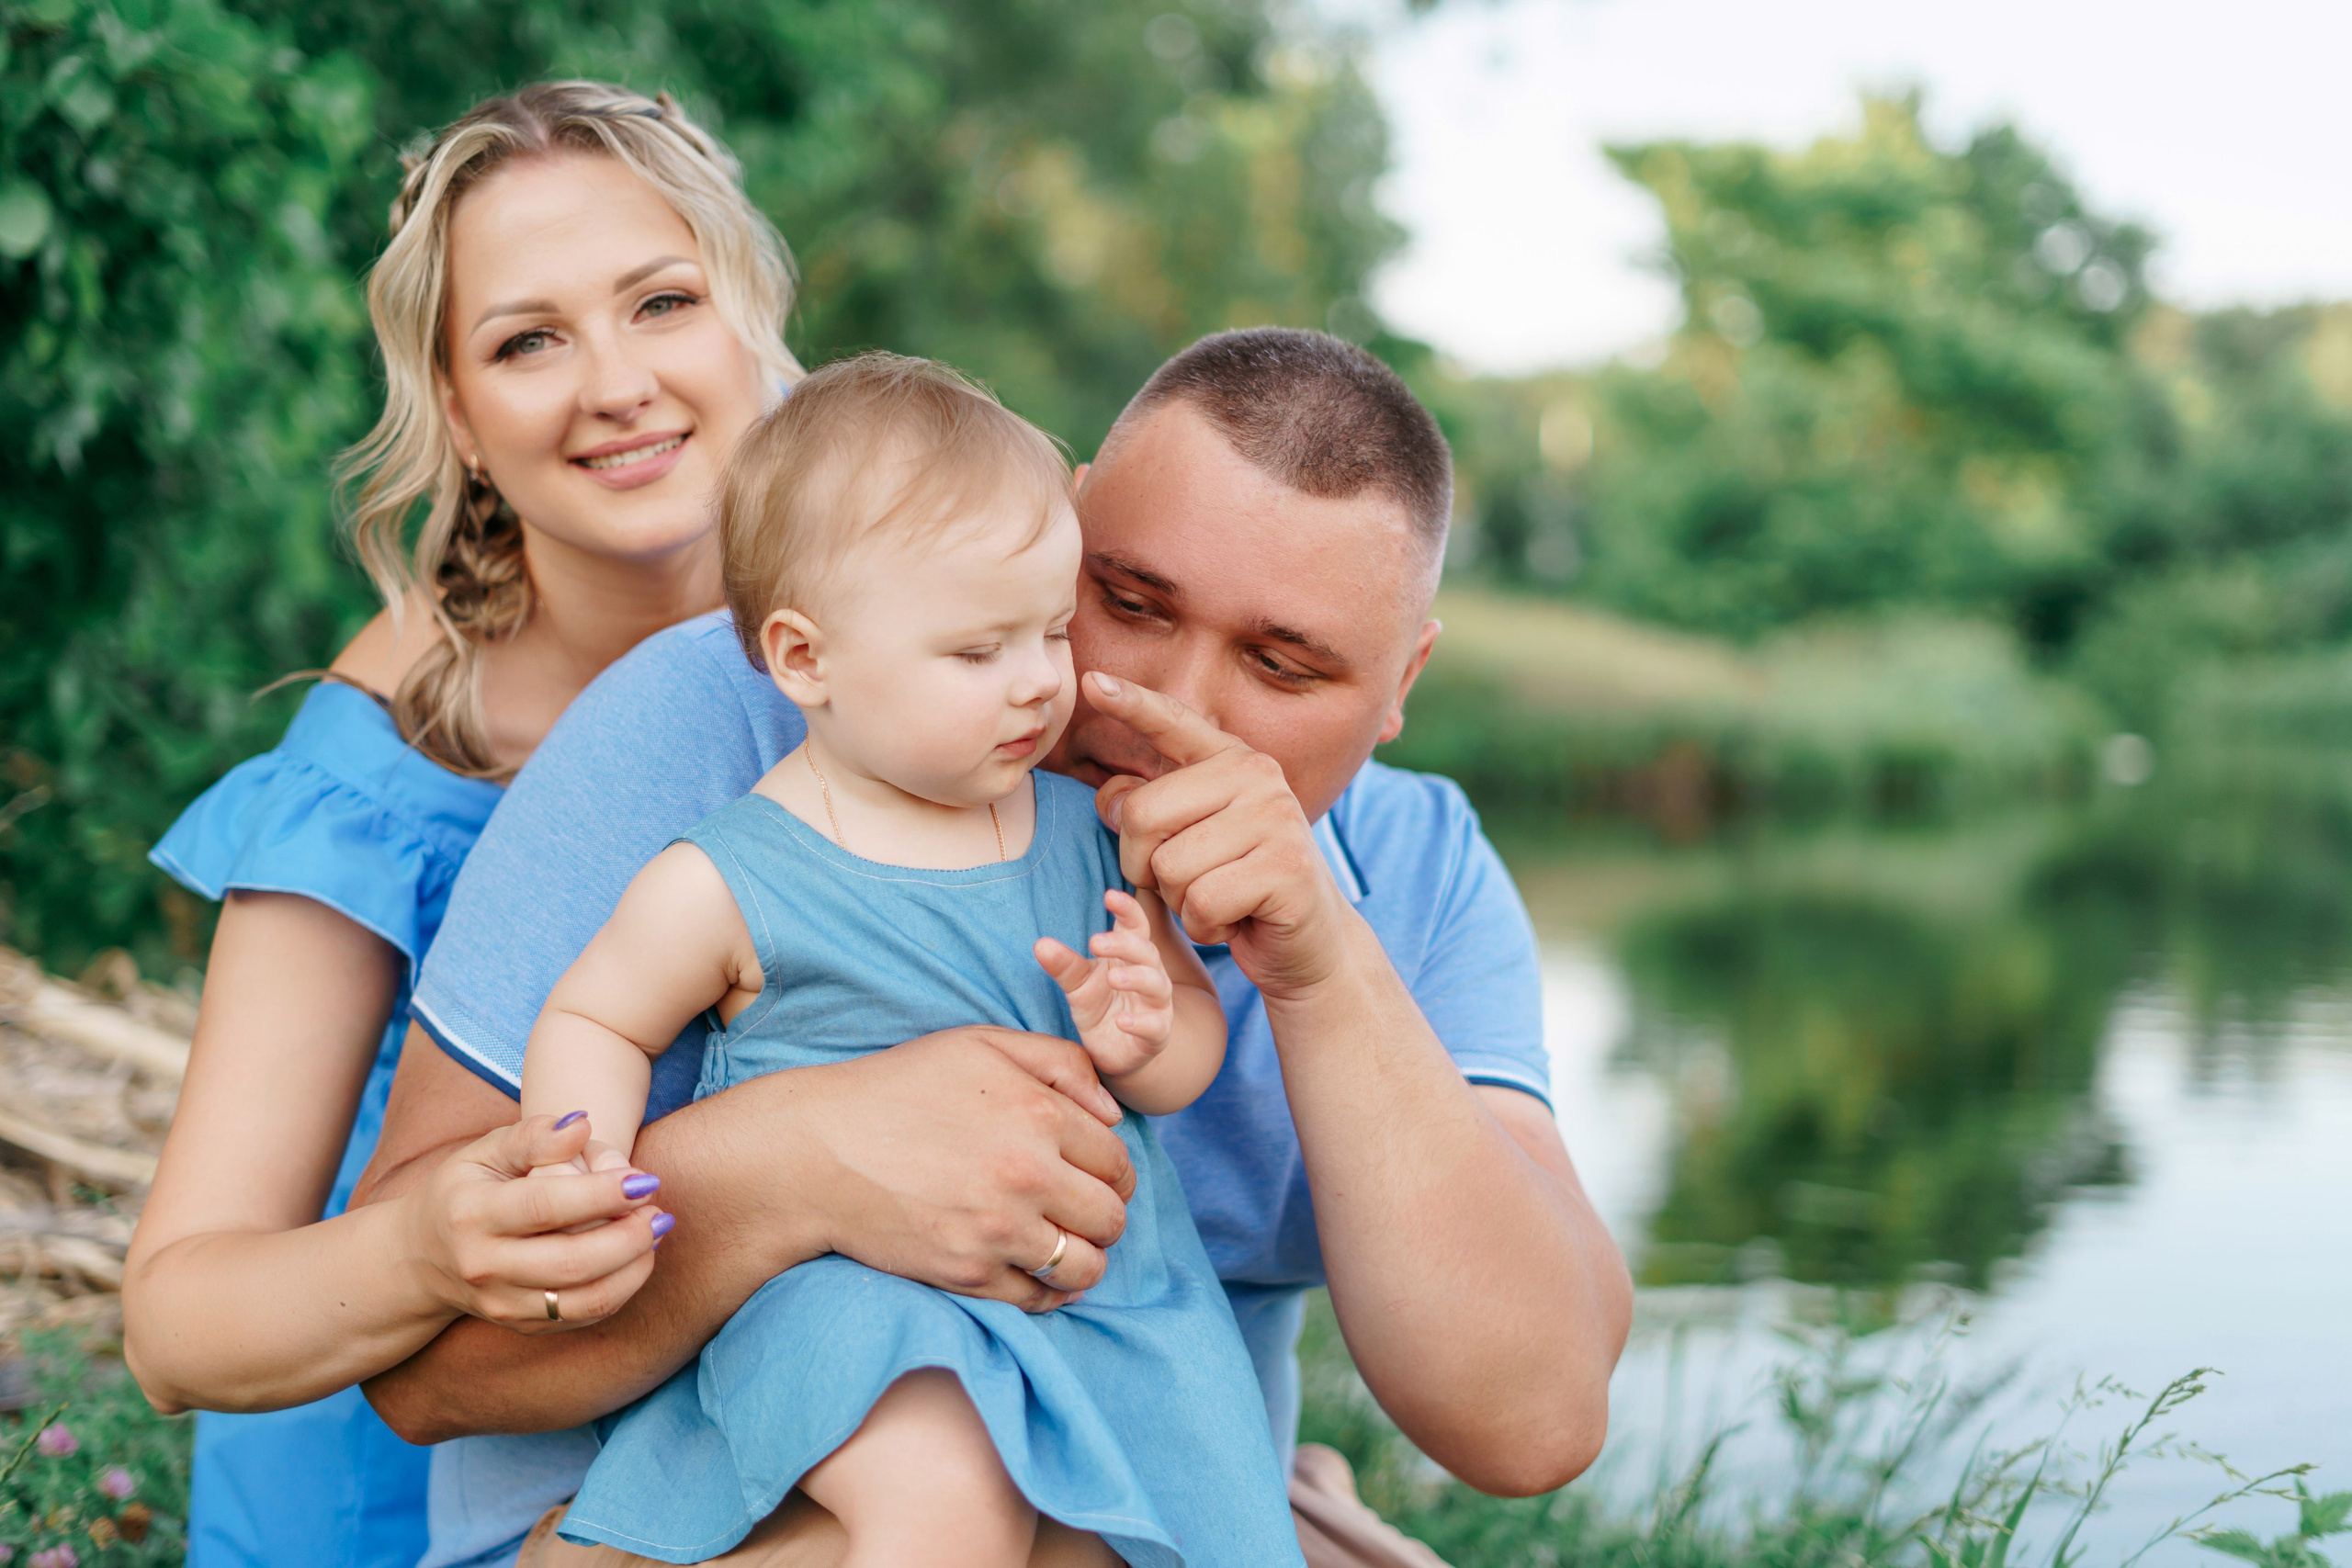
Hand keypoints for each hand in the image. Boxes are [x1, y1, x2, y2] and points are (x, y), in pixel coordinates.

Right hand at [404, 1112, 668, 1333]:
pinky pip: (584, 1317)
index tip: (644, 1180)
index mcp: (473, 1213)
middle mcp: (484, 1266)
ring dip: (634, 1268)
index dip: (600, 1194)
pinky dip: (622, 1289)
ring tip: (656, 1231)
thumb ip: (533, 1136)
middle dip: (629, 1238)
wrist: (421, 1259)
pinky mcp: (522, 1326)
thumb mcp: (486, 1152)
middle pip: (571, 1263)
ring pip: (585, 1300)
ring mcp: (503, 1303)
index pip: (544, 1206)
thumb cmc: (465, 1189)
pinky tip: (637, 1257)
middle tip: (659, 1210)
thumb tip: (582, 1124)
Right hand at [779, 1025, 1135, 1310]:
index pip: (1118, 1161)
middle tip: (1081, 1207)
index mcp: (1039, 1114)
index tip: (1094, 1173)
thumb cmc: (899, 1088)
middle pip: (1112, 1217)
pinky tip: (1034, 1269)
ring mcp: (998, 1231)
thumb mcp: (981, 1044)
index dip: (1112, 1169)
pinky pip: (1038, 1299)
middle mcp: (1028, 1176)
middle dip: (1105, 1213)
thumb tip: (1114, 1114)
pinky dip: (1047, 1291)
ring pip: (1086, 1267)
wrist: (818, 1150)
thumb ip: (1062, 1063)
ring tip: (1062, 1241)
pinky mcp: (968, 1274)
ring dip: (1084, 1257)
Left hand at [1034, 890, 1172, 1079]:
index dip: (1127, 910)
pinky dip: (1141, 1023)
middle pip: (1146, 952)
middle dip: (1124, 944)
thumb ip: (1064, 965)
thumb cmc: (1100, 1006)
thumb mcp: (1077, 984)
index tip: (1110, 895)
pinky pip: (1156, 1027)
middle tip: (1095, 942)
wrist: (1114, 1051)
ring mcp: (1157, 1005)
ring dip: (1137, 978)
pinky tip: (1122, 1022)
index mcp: (1131, 956)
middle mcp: (1150, 975)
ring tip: (1112, 977)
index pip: (1135, 926)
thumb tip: (1040, 944)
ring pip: (1157, 985)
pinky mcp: (1157, 1034)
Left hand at [1082, 671, 1352, 1001]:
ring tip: (1218, 900)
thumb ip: (1152, 812)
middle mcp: (1258, 775)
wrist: (1310, 941)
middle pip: (1143, 814)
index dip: (1131, 703)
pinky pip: (1201, 901)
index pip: (1173, 723)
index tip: (1092, 682)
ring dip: (1179, 901)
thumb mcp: (1192, 842)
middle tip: (1184, 882)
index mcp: (1232, 759)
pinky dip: (1204, 925)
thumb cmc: (1238, 887)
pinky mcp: (1287, 868)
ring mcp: (1276, 818)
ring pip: (1169, 866)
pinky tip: (1234, 922)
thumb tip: (1111, 799)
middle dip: (1143, 865)